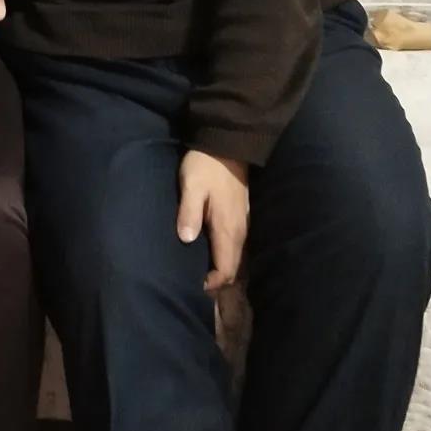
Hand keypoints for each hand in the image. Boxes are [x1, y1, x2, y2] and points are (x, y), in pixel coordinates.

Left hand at [177, 150, 249, 291]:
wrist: (227, 144)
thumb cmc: (205, 166)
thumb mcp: (191, 186)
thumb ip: (189, 213)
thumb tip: (187, 240)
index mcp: (228, 228)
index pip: (226, 269)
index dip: (212, 283)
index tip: (193, 286)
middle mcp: (240, 231)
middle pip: (233, 269)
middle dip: (217, 282)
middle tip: (194, 284)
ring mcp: (243, 224)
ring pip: (235, 258)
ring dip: (221, 269)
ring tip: (199, 273)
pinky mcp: (241, 217)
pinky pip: (235, 246)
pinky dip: (224, 256)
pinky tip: (208, 253)